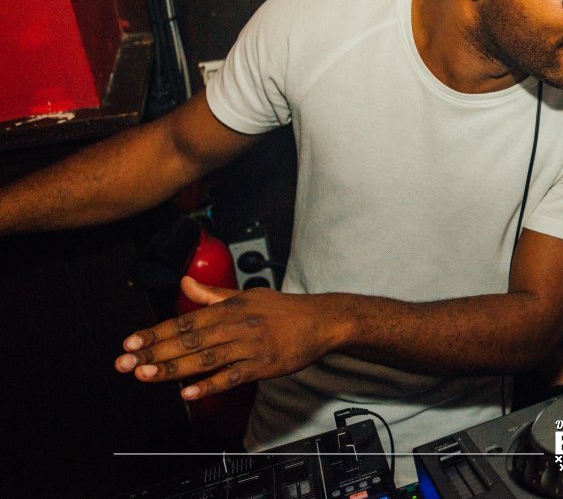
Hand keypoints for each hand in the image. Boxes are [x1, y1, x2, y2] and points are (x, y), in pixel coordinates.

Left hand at [115, 276, 342, 399]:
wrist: (321, 320)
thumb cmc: (283, 309)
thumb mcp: (247, 295)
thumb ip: (213, 295)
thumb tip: (184, 284)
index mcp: (230, 307)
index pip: (185, 321)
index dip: (156, 333)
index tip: (131, 343)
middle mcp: (237, 325)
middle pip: (190, 340)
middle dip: (155, 352)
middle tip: (126, 364)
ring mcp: (251, 346)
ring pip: (206, 359)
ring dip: (174, 369)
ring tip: (146, 375)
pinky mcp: (265, 365)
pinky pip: (233, 377)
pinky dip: (210, 385)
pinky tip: (189, 393)